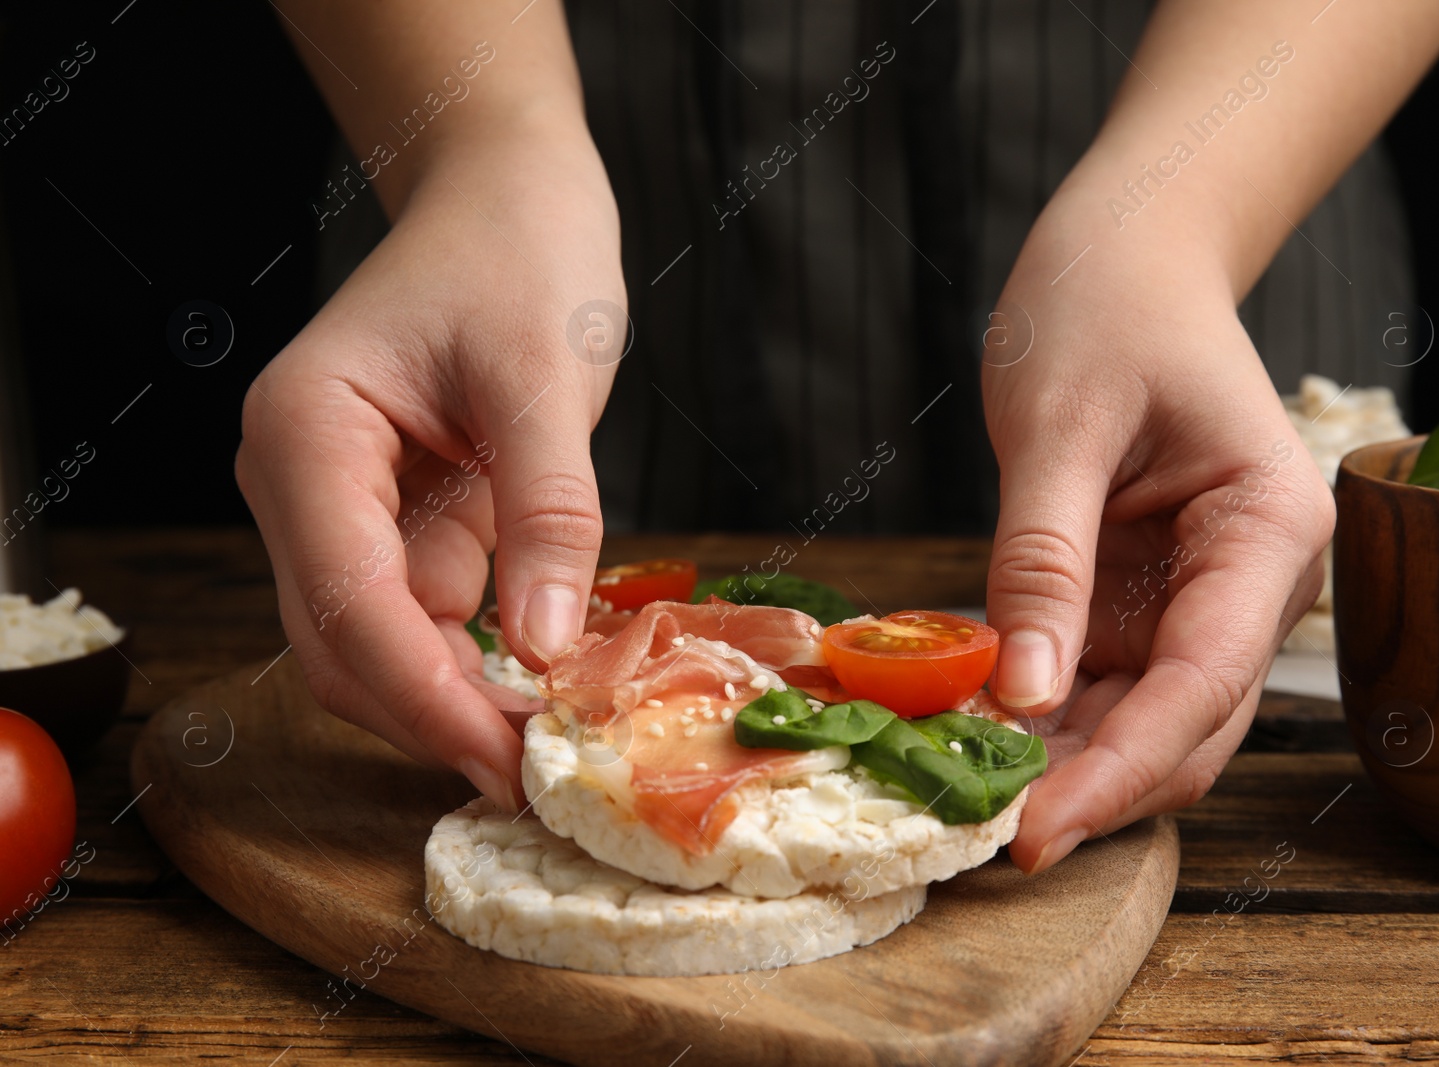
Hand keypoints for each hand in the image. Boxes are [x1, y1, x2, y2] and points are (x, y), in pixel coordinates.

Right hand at [237, 122, 625, 809]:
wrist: (510, 194)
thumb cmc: (518, 250)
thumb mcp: (546, 375)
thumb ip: (546, 512)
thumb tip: (543, 648)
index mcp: (305, 435)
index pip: (347, 604)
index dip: (426, 699)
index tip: (506, 763)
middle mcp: (301, 481)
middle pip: (346, 645)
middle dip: (439, 714)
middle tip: (541, 768)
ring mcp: (344, 505)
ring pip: (384, 642)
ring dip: (461, 695)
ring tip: (557, 731)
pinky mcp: (397, 517)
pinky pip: (429, 610)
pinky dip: (483, 651)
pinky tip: (550, 674)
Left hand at [982, 192, 1333, 873]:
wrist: (1123, 254)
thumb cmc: (1105, 306)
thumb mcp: (1058, 429)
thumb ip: (1043, 561)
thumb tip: (1023, 696)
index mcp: (1266, 534)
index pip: (1202, 684)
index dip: (1119, 770)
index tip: (1034, 831)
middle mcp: (1248, 584)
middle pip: (1181, 728)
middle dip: (1089, 787)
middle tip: (980, 833)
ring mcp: (1194, 598)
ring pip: (1137, 721)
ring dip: (1058, 762)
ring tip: (962, 790)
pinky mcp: (1140, 598)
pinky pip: (1095, 681)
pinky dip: (1038, 714)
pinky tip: (969, 728)